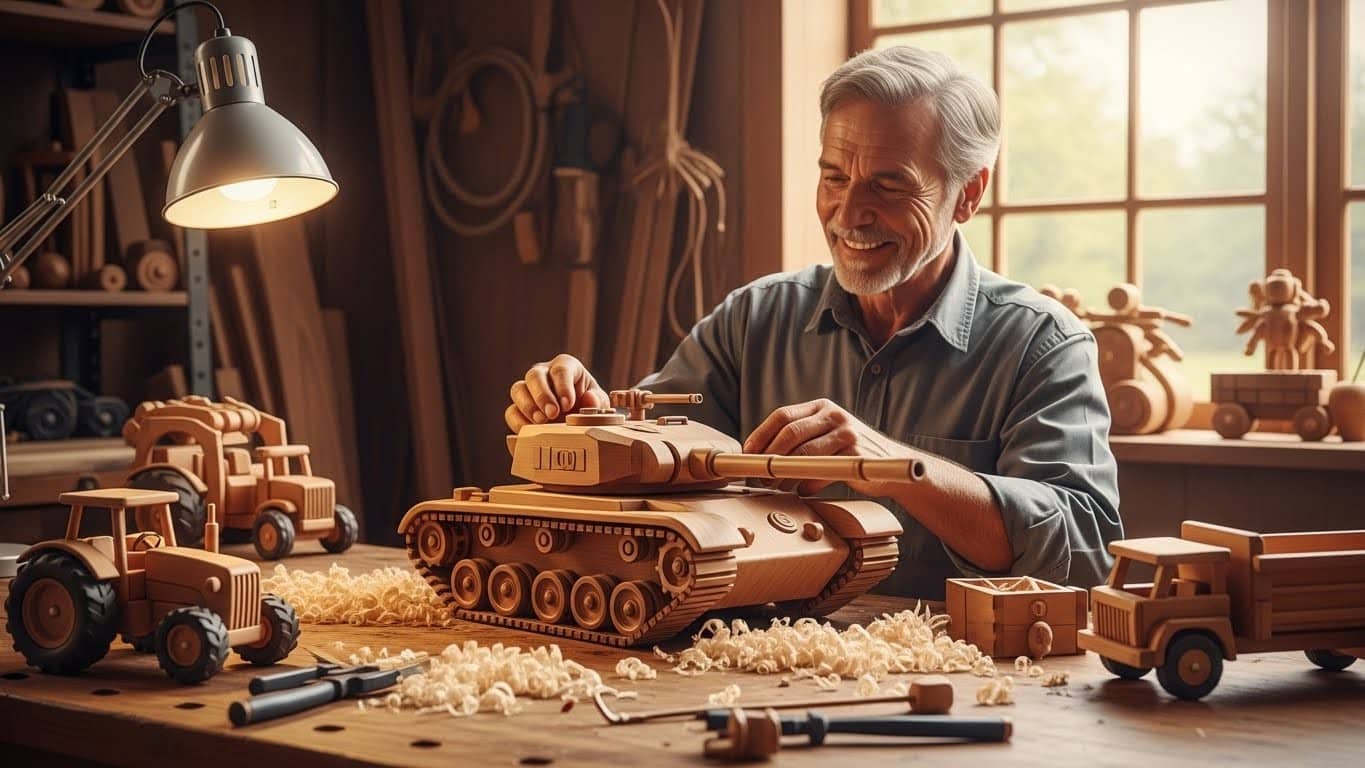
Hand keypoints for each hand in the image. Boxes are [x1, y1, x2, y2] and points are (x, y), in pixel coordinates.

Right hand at [505, 353, 609, 432]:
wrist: (578, 421)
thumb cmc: (589, 405)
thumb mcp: (599, 402)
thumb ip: (597, 401)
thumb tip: (589, 398)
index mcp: (565, 367)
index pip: (561, 369)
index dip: (563, 386)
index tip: (568, 405)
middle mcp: (544, 374)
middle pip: (534, 375)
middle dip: (542, 395)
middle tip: (552, 414)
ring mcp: (529, 390)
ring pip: (518, 390)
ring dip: (528, 406)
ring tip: (541, 422)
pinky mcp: (519, 409)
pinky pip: (511, 412)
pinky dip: (518, 422)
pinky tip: (530, 431)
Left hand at [743, 398, 909, 494]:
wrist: (892, 465)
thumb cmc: (850, 453)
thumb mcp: (827, 435)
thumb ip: (801, 438)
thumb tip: (760, 456)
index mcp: (821, 407)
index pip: (782, 415)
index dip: (760, 435)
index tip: (748, 454)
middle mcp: (834, 416)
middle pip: (790, 433)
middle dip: (769, 456)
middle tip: (759, 475)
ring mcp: (846, 434)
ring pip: (803, 454)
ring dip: (784, 475)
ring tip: (777, 487)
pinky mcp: (855, 456)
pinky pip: (821, 472)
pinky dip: (807, 485)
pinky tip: (804, 491)